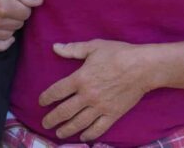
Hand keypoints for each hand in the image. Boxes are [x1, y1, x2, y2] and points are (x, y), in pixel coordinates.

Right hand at [0, 0, 42, 51]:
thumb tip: (40, 2)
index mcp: (2, 5)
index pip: (26, 12)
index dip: (24, 4)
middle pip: (19, 24)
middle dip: (18, 14)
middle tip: (9, 4)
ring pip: (10, 34)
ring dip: (11, 25)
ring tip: (3, 14)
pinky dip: (4, 43)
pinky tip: (6, 35)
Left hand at [39, 40, 153, 141]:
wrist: (142, 67)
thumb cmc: (117, 54)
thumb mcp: (93, 46)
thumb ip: (73, 49)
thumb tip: (55, 47)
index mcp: (80, 78)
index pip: (57, 91)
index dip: (47, 97)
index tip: (41, 102)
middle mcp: (88, 95)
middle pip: (65, 111)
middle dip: (52, 119)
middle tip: (45, 123)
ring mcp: (100, 107)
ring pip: (79, 123)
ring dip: (67, 130)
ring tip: (58, 134)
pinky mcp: (113, 114)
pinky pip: (98, 128)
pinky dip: (89, 135)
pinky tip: (83, 138)